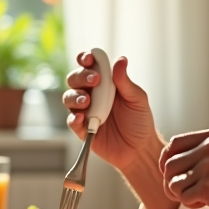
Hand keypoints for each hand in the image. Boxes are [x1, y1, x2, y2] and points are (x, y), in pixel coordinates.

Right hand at [64, 53, 160, 173]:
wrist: (140, 149)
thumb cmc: (140, 121)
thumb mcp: (137, 99)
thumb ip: (125, 81)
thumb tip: (121, 59)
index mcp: (104, 83)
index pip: (89, 66)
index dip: (85, 59)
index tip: (89, 58)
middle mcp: (92, 95)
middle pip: (75, 79)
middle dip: (81, 77)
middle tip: (95, 80)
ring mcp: (85, 111)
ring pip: (69, 98)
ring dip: (75, 96)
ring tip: (87, 101)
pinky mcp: (82, 129)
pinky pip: (71, 121)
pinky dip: (74, 118)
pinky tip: (82, 117)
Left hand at [159, 129, 208, 208]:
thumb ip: (201, 150)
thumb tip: (166, 159)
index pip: (174, 144)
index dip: (166, 160)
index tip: (170, 173)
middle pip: (169, 165)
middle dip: (171, 181)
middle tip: (183, 191)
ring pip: (173, 183)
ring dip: (180, 194)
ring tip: (197, 196)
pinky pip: (183, 198)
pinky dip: (190, 204)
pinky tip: (205, 203)